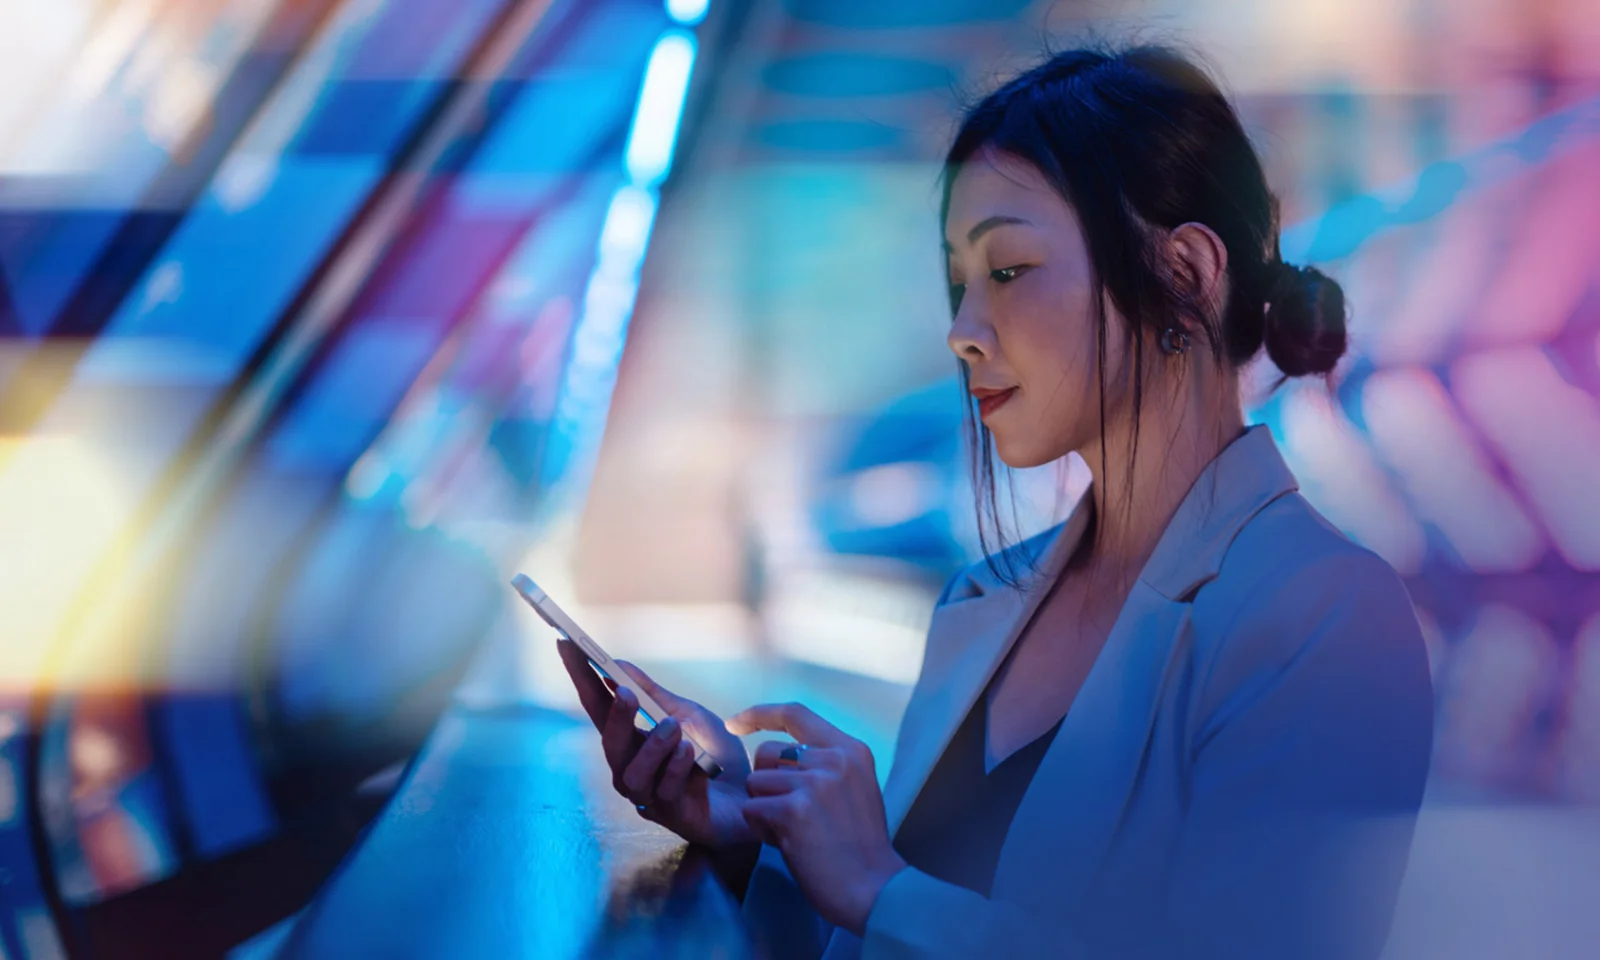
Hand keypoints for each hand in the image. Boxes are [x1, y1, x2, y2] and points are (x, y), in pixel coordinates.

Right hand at [558, 640, 754, 850]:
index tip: (567, 645)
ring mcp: (649, 797)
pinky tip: (691, 753)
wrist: (752, 794)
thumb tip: (618, 664)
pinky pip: (665, 791)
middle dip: (615, 717)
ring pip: (631, 774)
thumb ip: (653, 695)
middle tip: (625, 692)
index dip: (582, 679)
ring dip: (652, 746)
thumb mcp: (687, 714)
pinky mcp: (673, 816)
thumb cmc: (717, 756)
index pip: (599, 709)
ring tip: (673, 728)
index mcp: (632, 743)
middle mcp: (632, 770)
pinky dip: (677, 768)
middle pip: (609, 745)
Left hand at [728, 703, 906, 935]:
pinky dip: (761, 830)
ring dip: (763, 809)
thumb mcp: (856, 787)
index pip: (796, 713)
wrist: (874, 888)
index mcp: (850, 750)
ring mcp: (814, 783)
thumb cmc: (861, 845)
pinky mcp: (793, 810)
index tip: (735, 723)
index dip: (759, 714)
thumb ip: (826, 766)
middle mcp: (833, 759)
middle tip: (788, 813)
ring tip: (792, 832)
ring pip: (755, 783)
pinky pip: (752, 810)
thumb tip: (781, 756)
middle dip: (765, 782)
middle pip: (766, 752)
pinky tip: (787, 844)